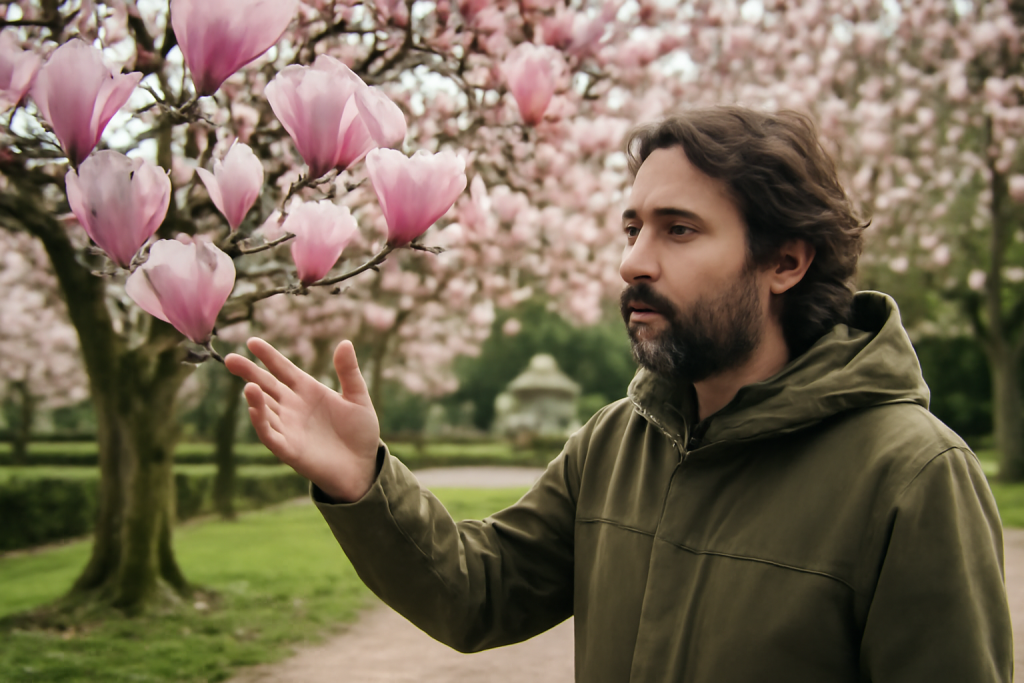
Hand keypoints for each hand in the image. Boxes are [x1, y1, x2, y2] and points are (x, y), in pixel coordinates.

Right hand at [225, 337, 380, 502]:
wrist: (363, 466)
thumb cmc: (359, 432)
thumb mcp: (358, 398)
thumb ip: (349, 372)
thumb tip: (345, 343)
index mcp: (307, 391)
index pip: (283, 369)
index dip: (268, 356)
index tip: (252, 341)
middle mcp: (293, 407)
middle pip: (266, 386)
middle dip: (249, 373)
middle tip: (230, 359)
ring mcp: (289, 428)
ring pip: (265, 410)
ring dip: (255, 399)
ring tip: (249, 386)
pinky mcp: (290, 449)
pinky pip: (271, 435)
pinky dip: (262, 423)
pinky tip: (255, 410)